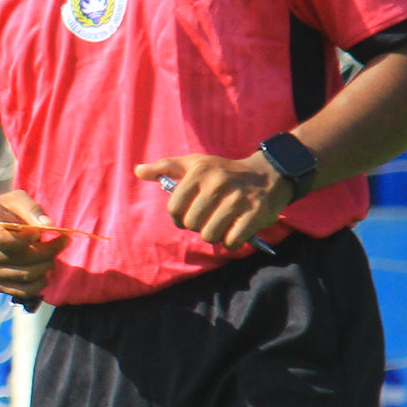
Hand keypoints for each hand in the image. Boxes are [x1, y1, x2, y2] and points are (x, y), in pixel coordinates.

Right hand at [0, 190, 71, 301]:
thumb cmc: (1, 211)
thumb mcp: (14, 200)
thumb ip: (31, 209)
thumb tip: (49, 225)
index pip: (2, 240)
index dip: (25, 239)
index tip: (41, 231)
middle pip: (18, 259)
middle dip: (47, 252)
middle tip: (62, 242)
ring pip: (22, 276)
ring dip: (45, 267)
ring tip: (53, 256)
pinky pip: (20, 292)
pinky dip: (38, 285)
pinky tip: (45, 273)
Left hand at [136, 152, 290, 252]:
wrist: (268, 174)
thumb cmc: (223, 173)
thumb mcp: (195, 164)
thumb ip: (165, 167)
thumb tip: (138, 171)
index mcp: (199, 171)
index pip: (174, 208)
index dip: (179, 217)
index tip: (189, 214)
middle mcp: (218, 183)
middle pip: (192, 224)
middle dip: (198, 226)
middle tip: (209, 218)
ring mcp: (238, 199)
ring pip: (210, 235)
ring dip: (215, 235)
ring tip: (222, 224)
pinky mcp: (256, 213)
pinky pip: (232, 241)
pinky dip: (232, 242)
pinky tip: (236, 231)